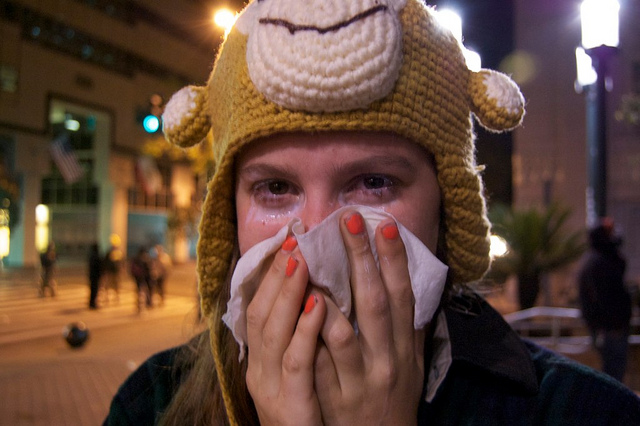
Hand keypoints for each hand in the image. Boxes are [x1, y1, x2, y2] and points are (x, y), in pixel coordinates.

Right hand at [245, 239, 326, 425]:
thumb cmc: (305, 410)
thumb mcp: (294, 370)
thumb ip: (296, 335)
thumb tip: (313, 292)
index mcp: (259, 357)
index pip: (258, 307)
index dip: (271, 272)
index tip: (289, 239)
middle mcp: (258, 368)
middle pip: (260, 311)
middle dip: (277, 272)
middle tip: (295, 237)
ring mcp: (271, 386)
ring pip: (272, 330)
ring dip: (287, 291)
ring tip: (302, 257)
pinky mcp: (290, 403)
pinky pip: (296, 362)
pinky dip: (305, 330)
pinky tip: (319, 304)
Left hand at [313, 211, 424, 425]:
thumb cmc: (396, 399)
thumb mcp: (412, 364)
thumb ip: (409, 328)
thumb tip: (408, 284)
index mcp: (406, 348)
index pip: (403, 297)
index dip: (395, 261)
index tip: (384, 226)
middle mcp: (386, 361)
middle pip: (374, 304)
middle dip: (362, 259)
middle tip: (349, 219)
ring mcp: (358, 380)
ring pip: (342, 333)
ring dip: (327, 294)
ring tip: (311, 255)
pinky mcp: (333, 399)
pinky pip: (317, 363)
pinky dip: (307, 334)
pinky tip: (296, 306)